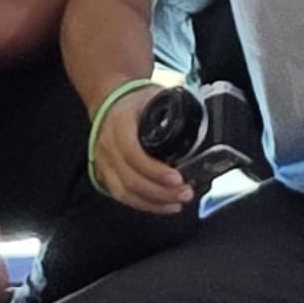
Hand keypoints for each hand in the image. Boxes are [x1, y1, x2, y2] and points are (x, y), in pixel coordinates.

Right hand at [88, 77, 191, 216]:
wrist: (108, 101)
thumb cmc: (134, 100)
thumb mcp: (153, 96)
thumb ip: (171, 109)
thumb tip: (200, 122)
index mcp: (119, 125)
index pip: (133, 154)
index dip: (155, 170)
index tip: (177, 178)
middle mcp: (107, 147)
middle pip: (131, 178)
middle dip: (160, 191)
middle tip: (185, 193)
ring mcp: (103, 163)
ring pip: (125, 191)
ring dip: (153, 202)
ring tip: (178, 203)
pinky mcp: (104, 175)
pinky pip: (122, 196)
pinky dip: (144, 204)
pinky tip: (164, 206)